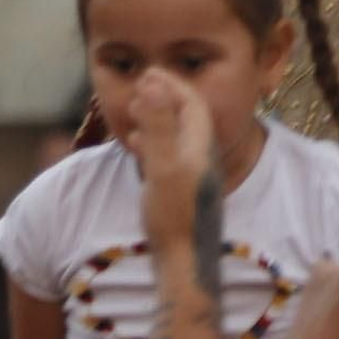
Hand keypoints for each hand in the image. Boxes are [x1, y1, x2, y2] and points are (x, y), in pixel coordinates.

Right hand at [127, 70, 219, 259]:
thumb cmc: (174, 218)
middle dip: (165, 97)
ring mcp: (194, 177)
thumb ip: (159, 126)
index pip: (192, 104)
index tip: (151, 72)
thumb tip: (154, 84)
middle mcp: (202, 159)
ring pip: (177, 136)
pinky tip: (137, 148)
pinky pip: (170, 155)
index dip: (172, 85)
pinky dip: (154, 142)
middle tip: (144, 84)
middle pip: (187, 117)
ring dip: (159, 118)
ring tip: (138, 109)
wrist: (185, 266)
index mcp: (201, 147)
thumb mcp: (163, 167)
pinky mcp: (183, 193)